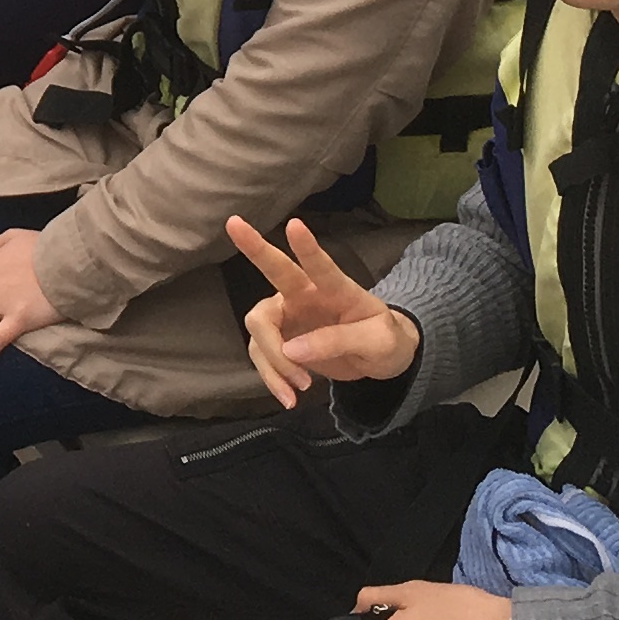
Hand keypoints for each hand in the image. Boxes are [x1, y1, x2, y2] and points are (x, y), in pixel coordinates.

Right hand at [230, 214, 419, 407]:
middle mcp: (306, 295)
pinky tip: (289, 396)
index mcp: (336, 289)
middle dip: (254, 247)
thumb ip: (339, 341)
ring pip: (260, 328)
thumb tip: (293, 349)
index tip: (295, 225)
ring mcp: (289, 316)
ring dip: (273, 361)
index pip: (321, 266)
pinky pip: (261, 356)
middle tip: (234, 223)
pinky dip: (271, 378)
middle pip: (275, 272)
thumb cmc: (385, 339)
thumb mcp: (378, 342)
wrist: (381, 360)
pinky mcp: (280, 340)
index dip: (307, 247)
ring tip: (299, 388)